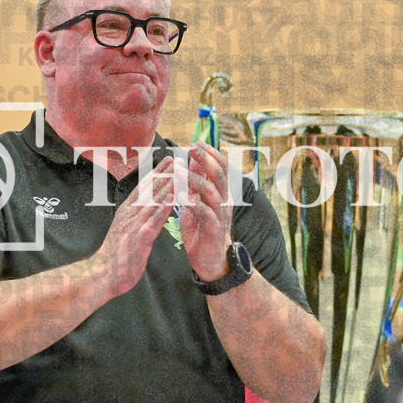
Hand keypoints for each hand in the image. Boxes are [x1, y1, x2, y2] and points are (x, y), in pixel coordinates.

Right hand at [95, 156, 176, 294]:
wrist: (101, 276)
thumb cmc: (116, 257)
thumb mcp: (125, 232)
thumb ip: (135, 219)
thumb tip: (146, 210)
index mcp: (126, 212)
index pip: (143, 188)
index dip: (156, 173)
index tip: (167, 160)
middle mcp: (129, 214)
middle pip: (148, 189)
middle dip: (163, 172)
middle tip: (176, 157)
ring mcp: (133, 225)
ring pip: (152, 200)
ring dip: (167, 184)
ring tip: (179, 171)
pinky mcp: (139, 237)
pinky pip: (154, 219)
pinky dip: (164, 207)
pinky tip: (173, 197)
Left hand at [181, 142, 234, 282]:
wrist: (211, 260)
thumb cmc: (202, 229)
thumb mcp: (198, 202)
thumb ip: (197, 183)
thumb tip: (193, 160)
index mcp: (220, 193)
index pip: (221, 167)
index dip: (210, 153)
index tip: (195, 142)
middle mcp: (223, 201)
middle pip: (219, 174)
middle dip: (205, 158)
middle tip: (191, 147)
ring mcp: (220, 215)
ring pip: (212, 191)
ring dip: (195, 179)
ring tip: (179, 171)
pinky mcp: (213, 229)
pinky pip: (206, 213)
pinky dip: (194, 203)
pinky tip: (181, 197)